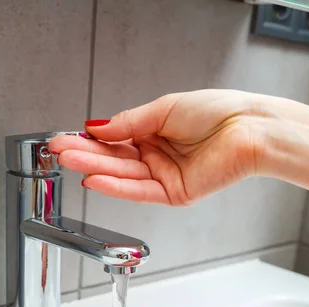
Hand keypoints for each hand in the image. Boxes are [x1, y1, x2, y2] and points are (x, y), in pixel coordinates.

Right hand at [49, 90, 266, 205]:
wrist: (249, 128)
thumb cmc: (218, 113)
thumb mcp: (163, 109)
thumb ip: (129, 123)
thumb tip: (97, 128)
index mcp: (155, 133)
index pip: (115, 140)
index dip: (90, 140)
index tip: (66, 137)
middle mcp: (157, 157)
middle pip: (115, 159)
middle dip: (86, 155)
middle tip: (59, 151)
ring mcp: (165, 177)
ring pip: (124, 175)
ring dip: (95, 169)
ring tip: (69, 162)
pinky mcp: (174, 194)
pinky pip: (140, 191)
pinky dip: (117, 187)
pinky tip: (95, 180)